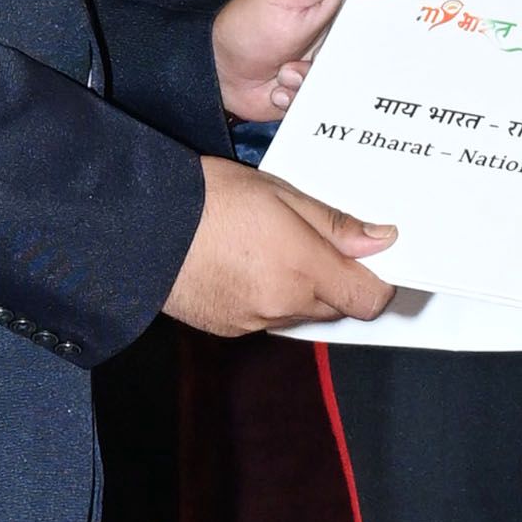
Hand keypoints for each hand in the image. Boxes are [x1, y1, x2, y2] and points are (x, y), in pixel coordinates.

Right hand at [163, 154, 396, 335]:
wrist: (142, 225)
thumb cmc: (206, 199)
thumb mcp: (280, 193)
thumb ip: (334, 223)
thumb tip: (379, 239)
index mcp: (304, 269)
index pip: (368, 299)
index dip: (378, 282)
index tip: (373, 262)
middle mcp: (283, 303)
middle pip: (337, 308)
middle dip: (336, 281)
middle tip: (315, 243)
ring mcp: (255, 321)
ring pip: (302, 315)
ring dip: (302, 290)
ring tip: (273, 249)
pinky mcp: (231, 328)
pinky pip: (268, 319)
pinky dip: (269, 298)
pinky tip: (247, 266)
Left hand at [212, 0, 395, 121]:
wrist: (219, 69)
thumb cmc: (250, 19)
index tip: (424, 11)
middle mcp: (353, 24)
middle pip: (394, 39)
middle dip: (372, 55)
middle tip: (336, 55)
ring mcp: (345, 59)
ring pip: (369, 78)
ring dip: (323, 78)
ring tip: (288, 69)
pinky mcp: (333, 89)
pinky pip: (343, 102)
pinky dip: (309, 96)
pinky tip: (283, 84)